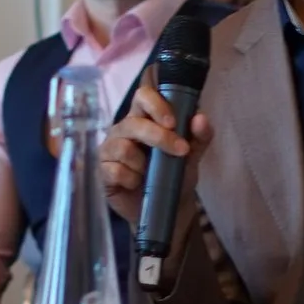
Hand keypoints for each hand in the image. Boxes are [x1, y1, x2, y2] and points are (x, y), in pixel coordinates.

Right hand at [99, 79, 212, 225]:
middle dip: (159, 137)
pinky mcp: (103, 171)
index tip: (173, 123)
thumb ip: (200, 136)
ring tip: (150, 173)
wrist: (168, 207)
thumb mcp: (193, 154)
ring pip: (123, 148)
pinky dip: (131, 179)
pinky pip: (115, 171)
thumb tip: (200, 119)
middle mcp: (124, 129)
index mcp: (144, 117)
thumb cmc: (176, 173)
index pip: (143, 96)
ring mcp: (111, 149)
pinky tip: (136, 183)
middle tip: (181, 151)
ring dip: (143, 164)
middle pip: (133, 123)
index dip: (156, 105)